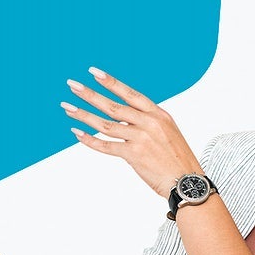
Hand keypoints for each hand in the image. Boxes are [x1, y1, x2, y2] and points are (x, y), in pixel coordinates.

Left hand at [61, 68, 199, 198]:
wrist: (187, 182)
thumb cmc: (177, 160)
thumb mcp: (168, 132)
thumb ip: (147, 122)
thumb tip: (123, 119)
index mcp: (158, 114)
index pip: (130, 93)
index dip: (111, 82)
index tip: (94, 73)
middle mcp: (149, 122)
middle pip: (113, 106)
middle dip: (90, 94)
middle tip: (72, 85)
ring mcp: (141, 138)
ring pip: (105, 124)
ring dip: (83, 115)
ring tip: (68, 107)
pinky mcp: (133, 155)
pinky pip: (106, 145)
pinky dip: (90, 140)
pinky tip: (77, 133)